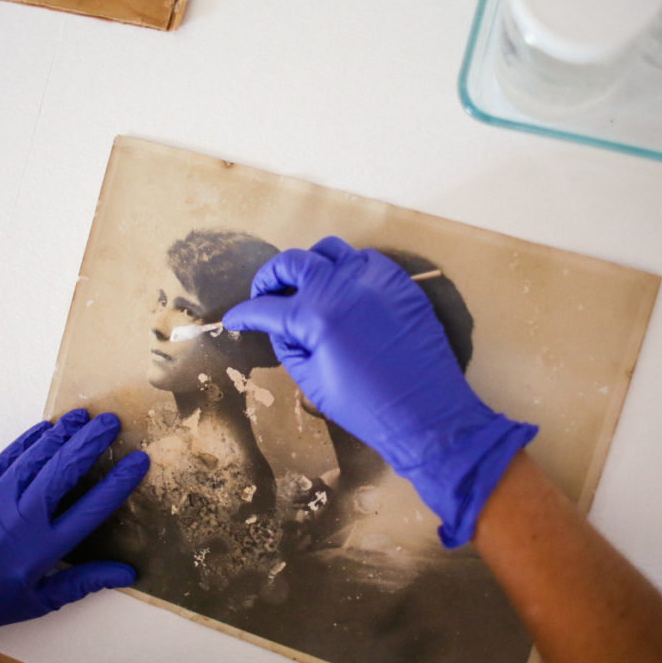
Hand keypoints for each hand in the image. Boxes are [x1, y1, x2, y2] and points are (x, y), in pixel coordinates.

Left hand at [0, 409, 148, 662]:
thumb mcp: (38, 602)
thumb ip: (83, 582)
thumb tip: (127, 573)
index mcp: (40, 552)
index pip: (90, 509)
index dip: (117, 482)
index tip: (138, 460)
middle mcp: (19, 523)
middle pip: (63, 472)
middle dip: (90, 444)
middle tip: (112, 422)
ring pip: (35, 458)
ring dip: (62, 435)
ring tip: (84, 417)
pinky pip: (6, 459)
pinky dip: (28, 441)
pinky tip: (46, 428)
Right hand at [223, 237, 535, 546]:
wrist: (425, 412)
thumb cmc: (364, 406)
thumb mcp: (312, 381)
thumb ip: (289, 346)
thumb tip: (281, 327)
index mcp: (314, 316)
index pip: (266, 307)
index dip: (245, 314)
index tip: (236, 319)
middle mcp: (341, 287)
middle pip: (292, 262)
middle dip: (270, 277)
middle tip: (266, 295)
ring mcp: (373, 279)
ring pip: (329, 251)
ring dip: (310, 264)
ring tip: (305, 286)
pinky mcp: (398, 282)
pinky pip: (365, 260)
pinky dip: (347, 269)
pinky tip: (344, 290)